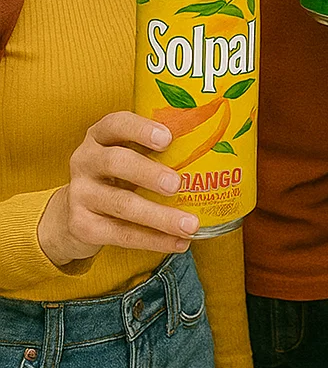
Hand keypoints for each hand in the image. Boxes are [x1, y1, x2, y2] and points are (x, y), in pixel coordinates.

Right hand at [37, 113, 199, 267]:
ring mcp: (80, 194)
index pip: (115, 124)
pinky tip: (178, 243)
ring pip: (122, 204)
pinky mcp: (81, 225)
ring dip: (160, 216)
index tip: (168, 138)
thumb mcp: (126, 155)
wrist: (72, 213)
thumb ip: (155, 151)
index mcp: (100, 137)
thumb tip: (215, 152)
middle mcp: (85, 160)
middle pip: (115, 162)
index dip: (140, 129)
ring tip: (190, 224)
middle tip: (177, 184)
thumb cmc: (115, 176)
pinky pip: (121, 234)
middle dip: (149, 173)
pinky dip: (153, 240)